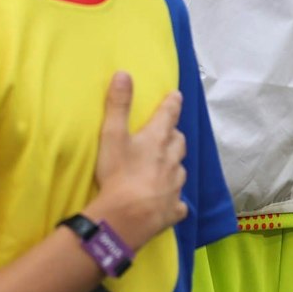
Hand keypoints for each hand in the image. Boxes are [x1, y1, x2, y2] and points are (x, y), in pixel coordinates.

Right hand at [83, 73, 187, 253]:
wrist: (127, 218)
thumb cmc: (119, 174)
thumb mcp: (113, 135)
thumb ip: (118, 105)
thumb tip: (123, 73)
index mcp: (158, 139)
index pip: (169, 114)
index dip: (172, 103)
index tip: (176, 95)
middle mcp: (172, 159)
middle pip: (178, 141)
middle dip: (174, 136)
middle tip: (167, 134)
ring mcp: (175, 185)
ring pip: (179, 170)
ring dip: (174, 166)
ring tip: (164, 167)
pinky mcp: (174, 209)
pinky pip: (178, 203)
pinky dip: (174, 200)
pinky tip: (169, 203)